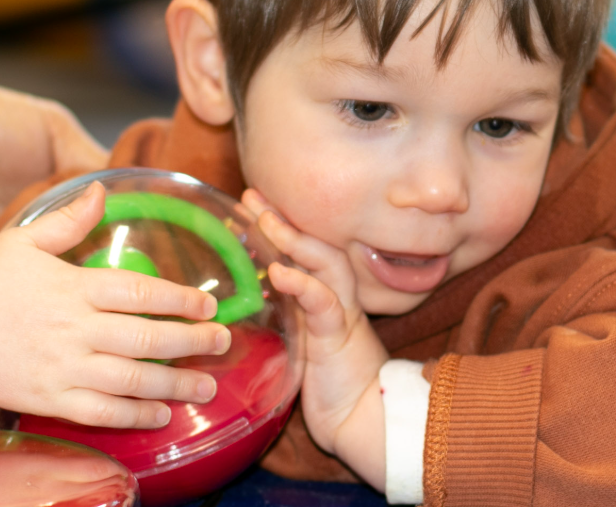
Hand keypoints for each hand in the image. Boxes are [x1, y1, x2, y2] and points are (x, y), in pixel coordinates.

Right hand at [0, 182, 231, 429]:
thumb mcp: (22, 240)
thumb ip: (68, 220)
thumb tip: (102, 188)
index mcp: (72, 287)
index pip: (139, 292)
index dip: (180, 299)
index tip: (208, 303)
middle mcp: (73, 329)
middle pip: (145, 339)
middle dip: (192, 342)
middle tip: (223, 341)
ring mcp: (61, 369)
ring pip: (131, 381)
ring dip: (175, 385)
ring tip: (207, 386)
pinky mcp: (48, 401)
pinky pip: (100, 413)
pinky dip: (134, 416)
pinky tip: (161, 414)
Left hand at [242, 188, 388, 487]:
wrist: (364, 420)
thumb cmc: (332, 384)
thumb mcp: (303, 341)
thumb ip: (290, 314)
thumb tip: (257, 293)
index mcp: (326, 297)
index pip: (304, 251)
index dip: (279, 226)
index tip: (251, 204)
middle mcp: (336, 297)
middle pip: (314, 246)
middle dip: (282, 219)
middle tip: (251, 195)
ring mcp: (340, 315)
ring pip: (324, 265)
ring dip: (293, 240)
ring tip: (264, 220)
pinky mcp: (338, 338)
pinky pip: (324, 304)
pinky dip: (303, 285)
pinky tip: (280, 271)